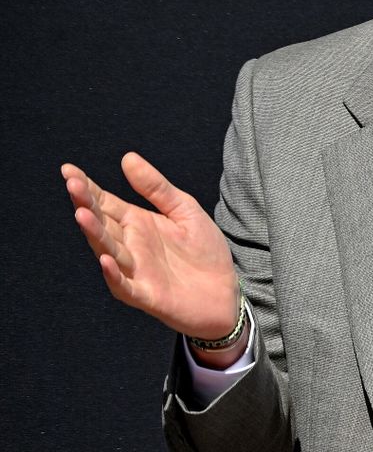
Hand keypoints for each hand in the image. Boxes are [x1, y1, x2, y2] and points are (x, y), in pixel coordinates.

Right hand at [62, 153, 238, 337]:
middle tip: (72, 184)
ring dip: (94, 234)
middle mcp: (129, 246)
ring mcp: (135, 270)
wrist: (225, 293)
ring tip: (82, 214)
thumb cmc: (204, 252)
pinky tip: (105, 259)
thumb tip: (127, 157)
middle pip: (101, 223)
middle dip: (85, 204)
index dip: (87, 187)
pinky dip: (113, 274)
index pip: (105, 203)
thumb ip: (157, 188)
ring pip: (107, 250)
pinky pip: (124, 285)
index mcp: (137, 223)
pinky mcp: (146, 294)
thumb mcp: (185, 211)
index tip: (68, 170)